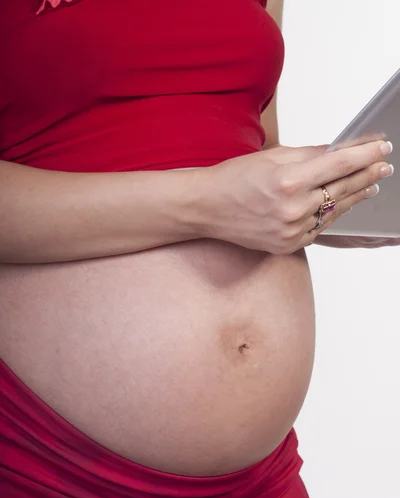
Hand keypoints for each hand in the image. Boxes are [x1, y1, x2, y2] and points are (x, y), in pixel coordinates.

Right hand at [199, 140, 393, 253]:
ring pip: (334, 212)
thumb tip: (339, 152)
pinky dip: (330, 216)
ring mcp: (291, 231)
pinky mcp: (287, 245)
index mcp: (289, 180)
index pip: (340, 164)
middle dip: (367, 175)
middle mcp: (293, 208)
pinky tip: (339, 206)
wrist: (207, 208)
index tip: (382, 149)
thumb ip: (310, 155)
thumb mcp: (272, 156)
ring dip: (354, 197)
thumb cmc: (234, 179)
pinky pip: (318, 229)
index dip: (366, 155)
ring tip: (369, 187)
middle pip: (343, 189)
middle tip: (383, 167)